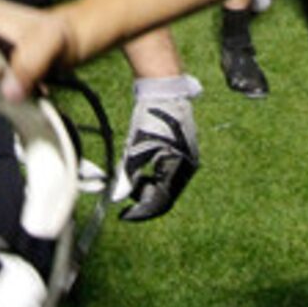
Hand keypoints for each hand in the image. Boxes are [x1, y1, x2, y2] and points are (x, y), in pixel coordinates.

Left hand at [119, 74, 201, 219]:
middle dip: (145, 198)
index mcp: (179, 168)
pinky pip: (171, 174)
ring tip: (133, 178)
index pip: (161, 202)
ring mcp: (189, 160)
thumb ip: (127, 176)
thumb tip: (117, 198)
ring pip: (168, 185)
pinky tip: (144, 168)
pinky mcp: (186, 153)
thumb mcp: (135, 149)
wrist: (165, 92)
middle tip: (126, 192)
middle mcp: (188, 167)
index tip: (124, 214)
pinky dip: (156, 177)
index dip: (141, 212)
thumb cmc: (150, 118)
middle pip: (166, 196)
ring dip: (150, 187)